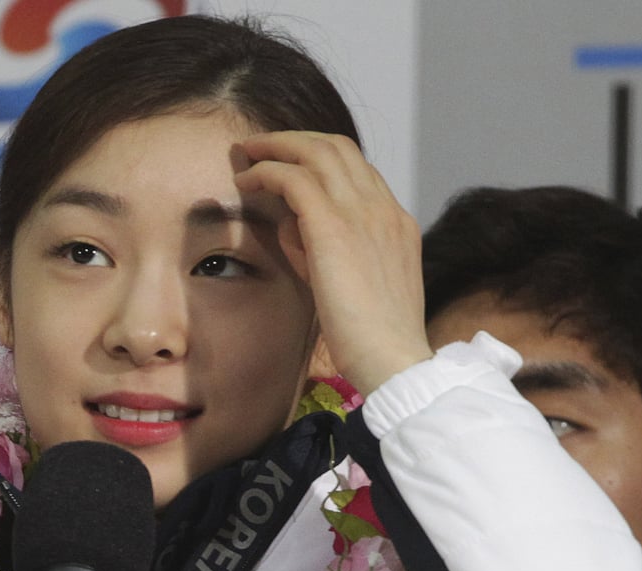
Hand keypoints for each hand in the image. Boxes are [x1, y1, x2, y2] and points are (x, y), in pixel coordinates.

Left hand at [235, 131, 432, 394]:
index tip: (290, 166)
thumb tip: (291, 225)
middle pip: (338, 148)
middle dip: (295, 140)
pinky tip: (245, 183)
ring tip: (247, 153)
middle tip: (262, 147)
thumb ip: (325, 252)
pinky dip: (266, 172)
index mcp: (396, 223)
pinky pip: (293, 177)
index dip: (320, 161)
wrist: (393, 360)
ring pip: (316, 151)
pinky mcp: (333, 226)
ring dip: (276, 146)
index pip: (358, 172)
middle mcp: (383, 208)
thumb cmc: (371, 340)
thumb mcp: (353, 287)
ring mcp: (362, 212)